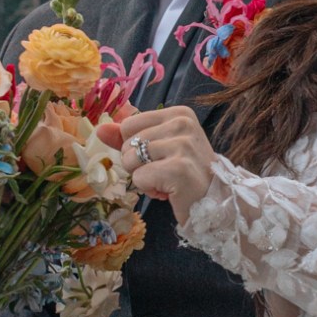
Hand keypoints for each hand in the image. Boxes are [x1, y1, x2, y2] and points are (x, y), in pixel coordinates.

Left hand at [116, 104, 214, 222]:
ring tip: (166, 181)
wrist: (215, 202)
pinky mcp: (179, 169)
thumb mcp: (159, 148)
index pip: (129, 125)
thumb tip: (100, 128)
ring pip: (131, 161)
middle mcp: (183, 124)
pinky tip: (169, 191)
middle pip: (128, 143)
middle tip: (164, 172)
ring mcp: (182, 145)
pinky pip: (140, 178)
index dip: (135, 147)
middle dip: (138, 164)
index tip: (159, 157)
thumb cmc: (185, 173)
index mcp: (179, 113)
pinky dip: (149, 189)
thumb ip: (129, 136)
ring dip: (144, 177)